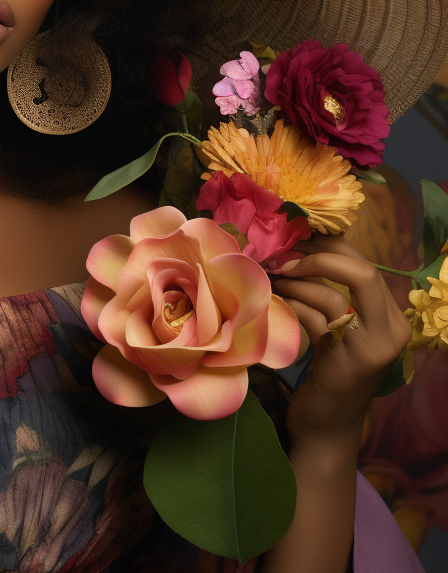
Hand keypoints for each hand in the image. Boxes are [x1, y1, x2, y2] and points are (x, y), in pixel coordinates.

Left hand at [270, 235, 411, 448]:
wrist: (326, 425)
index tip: (294, 239)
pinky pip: (314, 319)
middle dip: (316, 256)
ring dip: (295, 281)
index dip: (328, 244)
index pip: (365, 262)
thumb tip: (294, 247)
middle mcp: (391, 330)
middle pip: (362, 271)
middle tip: (281, 256)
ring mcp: (372, 348)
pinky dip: (290, 304)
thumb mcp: (337, 327)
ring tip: (271, 278)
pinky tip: (274, 302)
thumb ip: (330, 292)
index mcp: (391, 316)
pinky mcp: (346, 363)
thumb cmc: (327, 370)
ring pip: (334, 296)